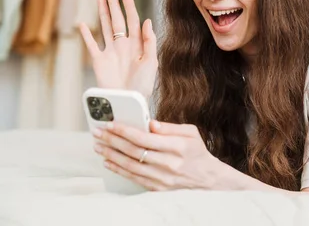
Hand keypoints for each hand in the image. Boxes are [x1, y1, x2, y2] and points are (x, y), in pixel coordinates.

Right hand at [79, 0, 157, 99]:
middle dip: (114, 5)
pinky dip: (86, 35)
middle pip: (118, 20)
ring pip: (106, 28)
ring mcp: (110, 52)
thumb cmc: (142, 86)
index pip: (133, 20)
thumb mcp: (151, 62)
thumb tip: (147, 21)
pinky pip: (91, 45)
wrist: (127, 102)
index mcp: (137, 45)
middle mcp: (123, 46)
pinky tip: (82, 24)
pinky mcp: (99, 61)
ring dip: (103, 14)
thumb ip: (149, 42)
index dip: (129, 6)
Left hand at [93, 121, 222, 190]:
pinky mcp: (157, 188)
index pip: (145, 138)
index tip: (111, 124)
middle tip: (98, 132)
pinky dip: (118, 169)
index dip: (125, 130)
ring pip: (130, 165)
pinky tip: (108, 161)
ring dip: (111, 154)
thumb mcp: (191, 133)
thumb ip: (170, 127)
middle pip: (134, 151)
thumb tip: (150, 123)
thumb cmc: (197, 153)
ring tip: (98, 145)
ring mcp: (162, 178)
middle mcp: (169, 164)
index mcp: (178, 147)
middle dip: (112, 140)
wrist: (207, 179)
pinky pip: (133, 178)